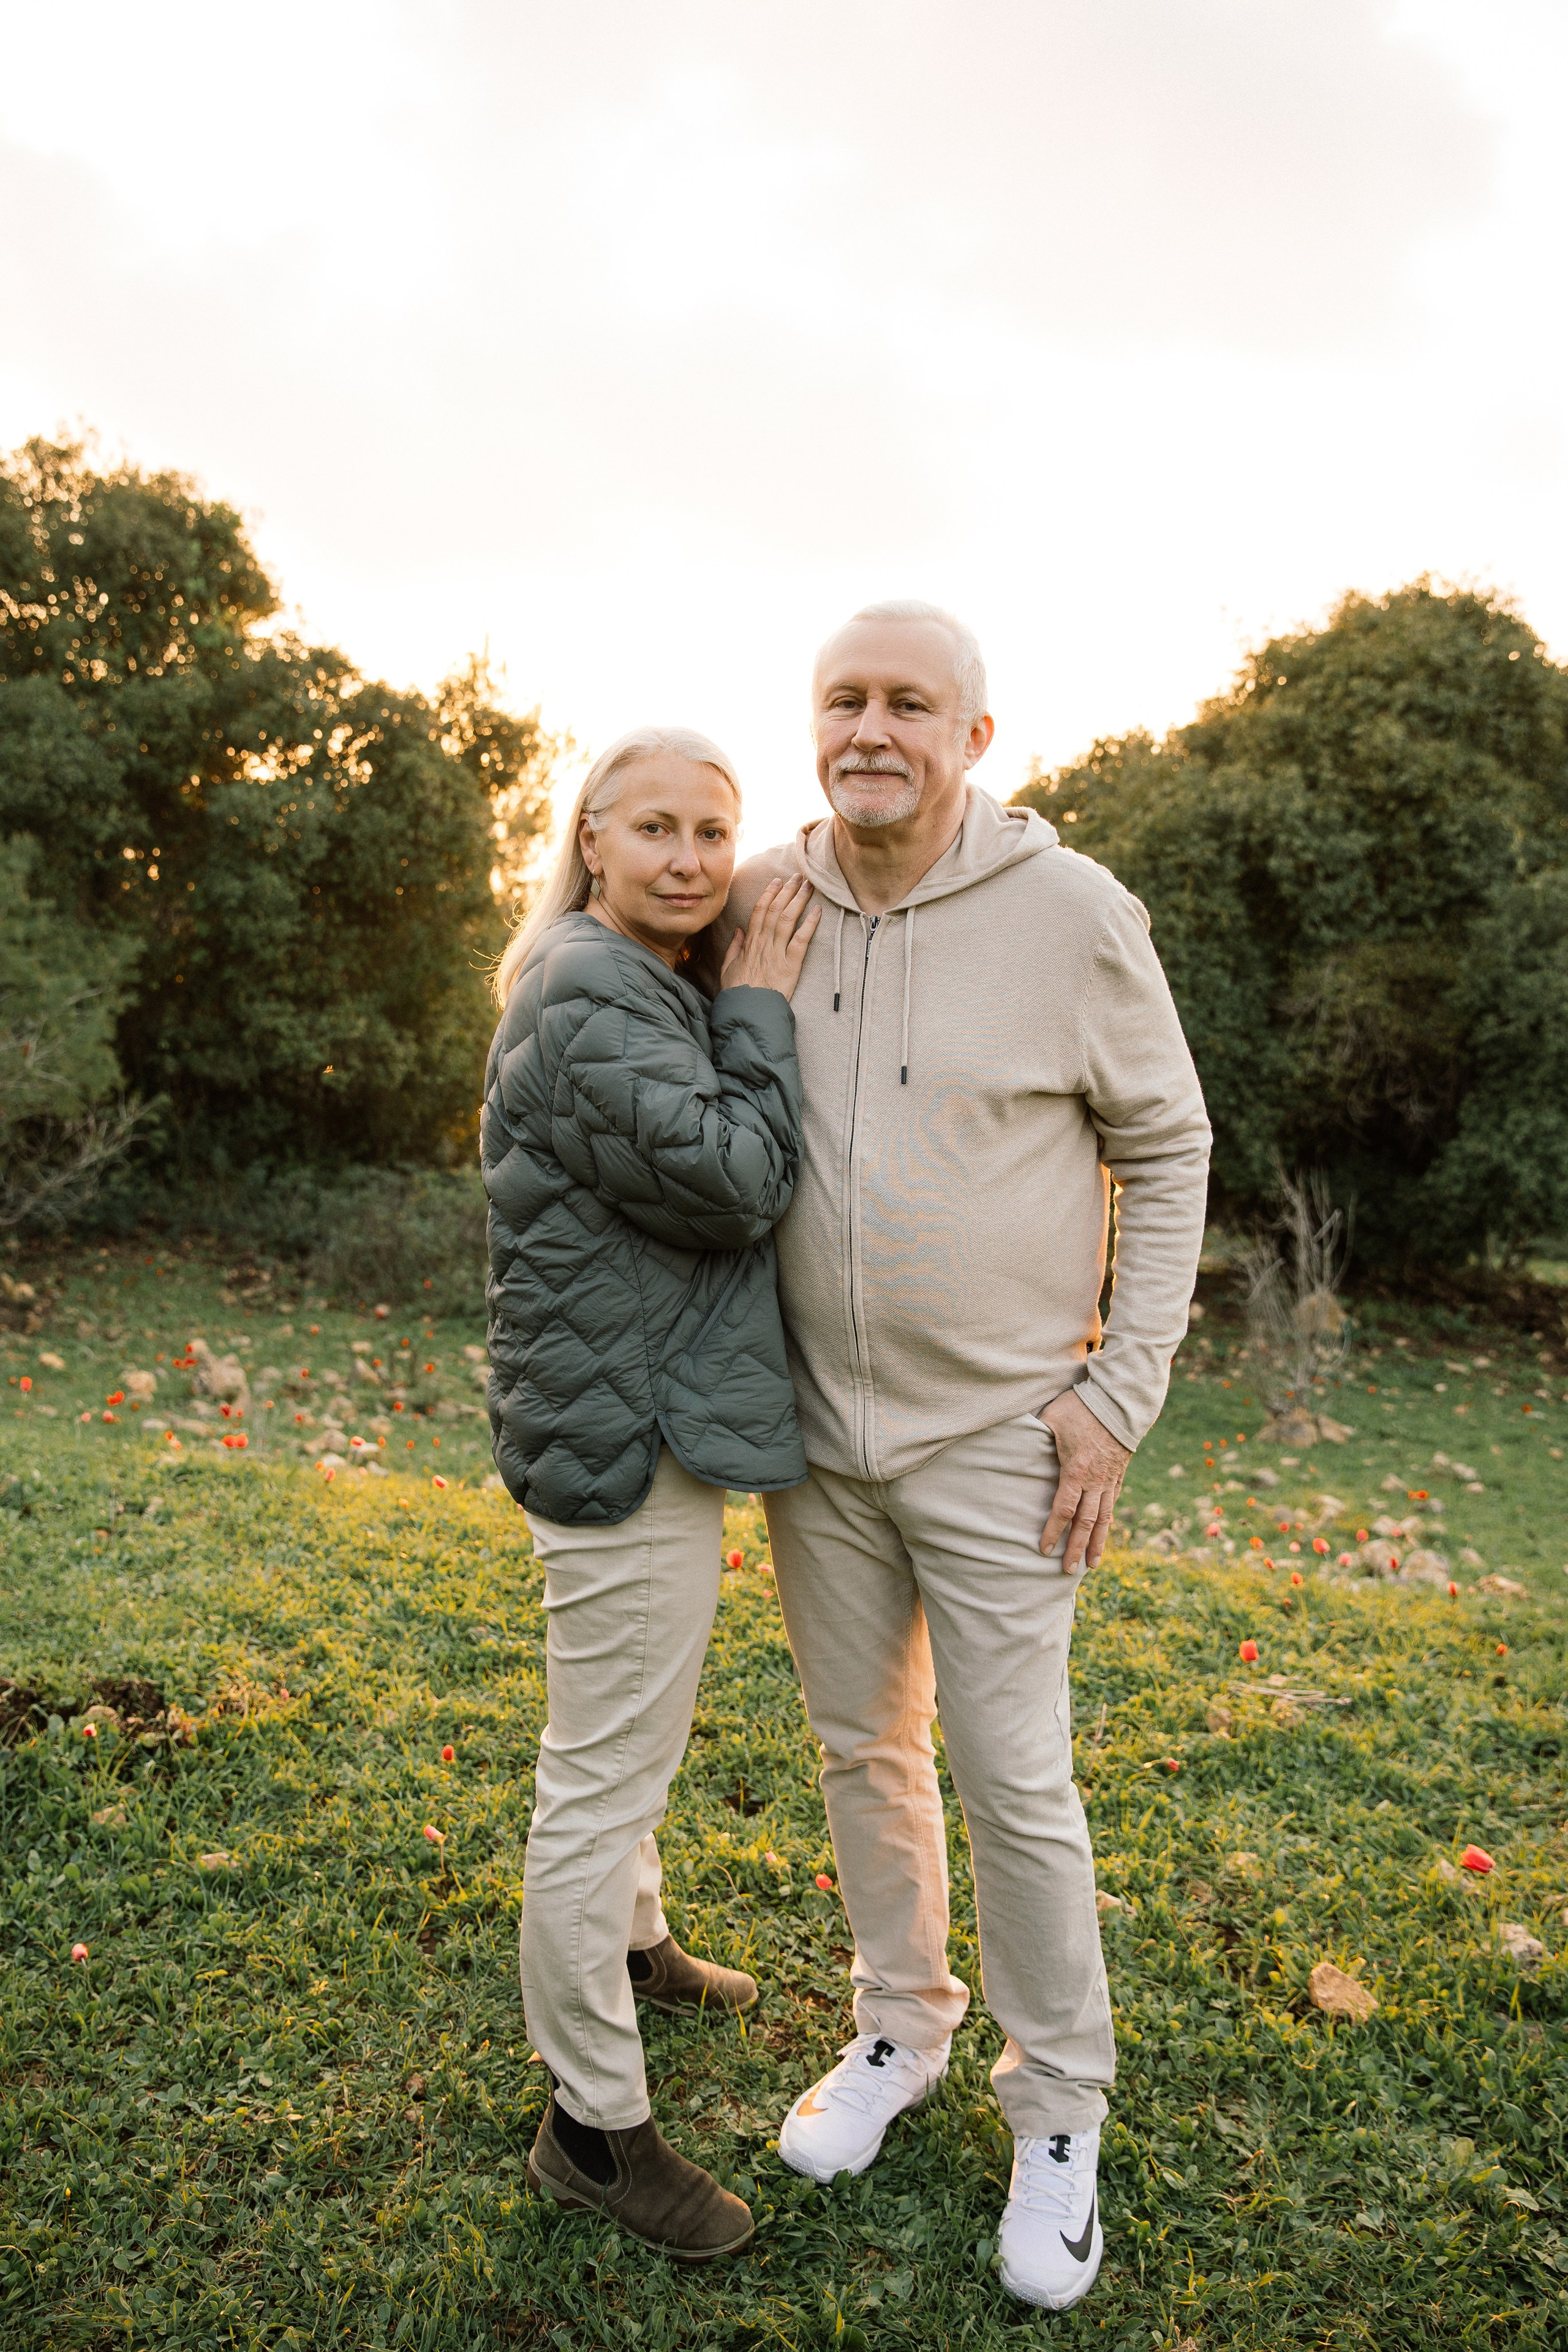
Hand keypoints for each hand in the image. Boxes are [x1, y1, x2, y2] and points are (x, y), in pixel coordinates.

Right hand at [718, 873, 820, 1002]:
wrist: (748, 1013)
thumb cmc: (737, 994)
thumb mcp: (728, 969)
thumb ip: (734, 948)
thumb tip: (739, 930)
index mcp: (749, 943)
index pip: (759, 911)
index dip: (769, 894)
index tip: (777, 881)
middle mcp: (763, 943)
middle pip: (775, 910)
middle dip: (787, 891)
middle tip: (798, 876)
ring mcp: (777, 953)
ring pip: (787, 919)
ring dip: (799, 900)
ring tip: (808, 885)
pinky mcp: (790, 965)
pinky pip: (801, 940)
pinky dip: (809, 924)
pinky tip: (817, 911)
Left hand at [1038, 1387, 1131, 1574]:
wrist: (1120, 1401)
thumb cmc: (1081, 1406)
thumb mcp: (1052, 1417)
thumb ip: (1035, 1433)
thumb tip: (1013, 1439)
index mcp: (1075, 1471)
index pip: (1063, 1509)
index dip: (1052, 1532)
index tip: (1043, 1550)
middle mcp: (1095, 1481)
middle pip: (1085, 1523)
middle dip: (1076, 1548)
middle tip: (1068, 1571)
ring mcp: (1110, 1479)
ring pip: (1104, 1519)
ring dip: (1097, 1543)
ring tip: (1093, 1565)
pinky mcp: (1119, 1474)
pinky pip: (1113, 1504)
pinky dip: (1108, 1523)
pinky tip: (1104, 1535)